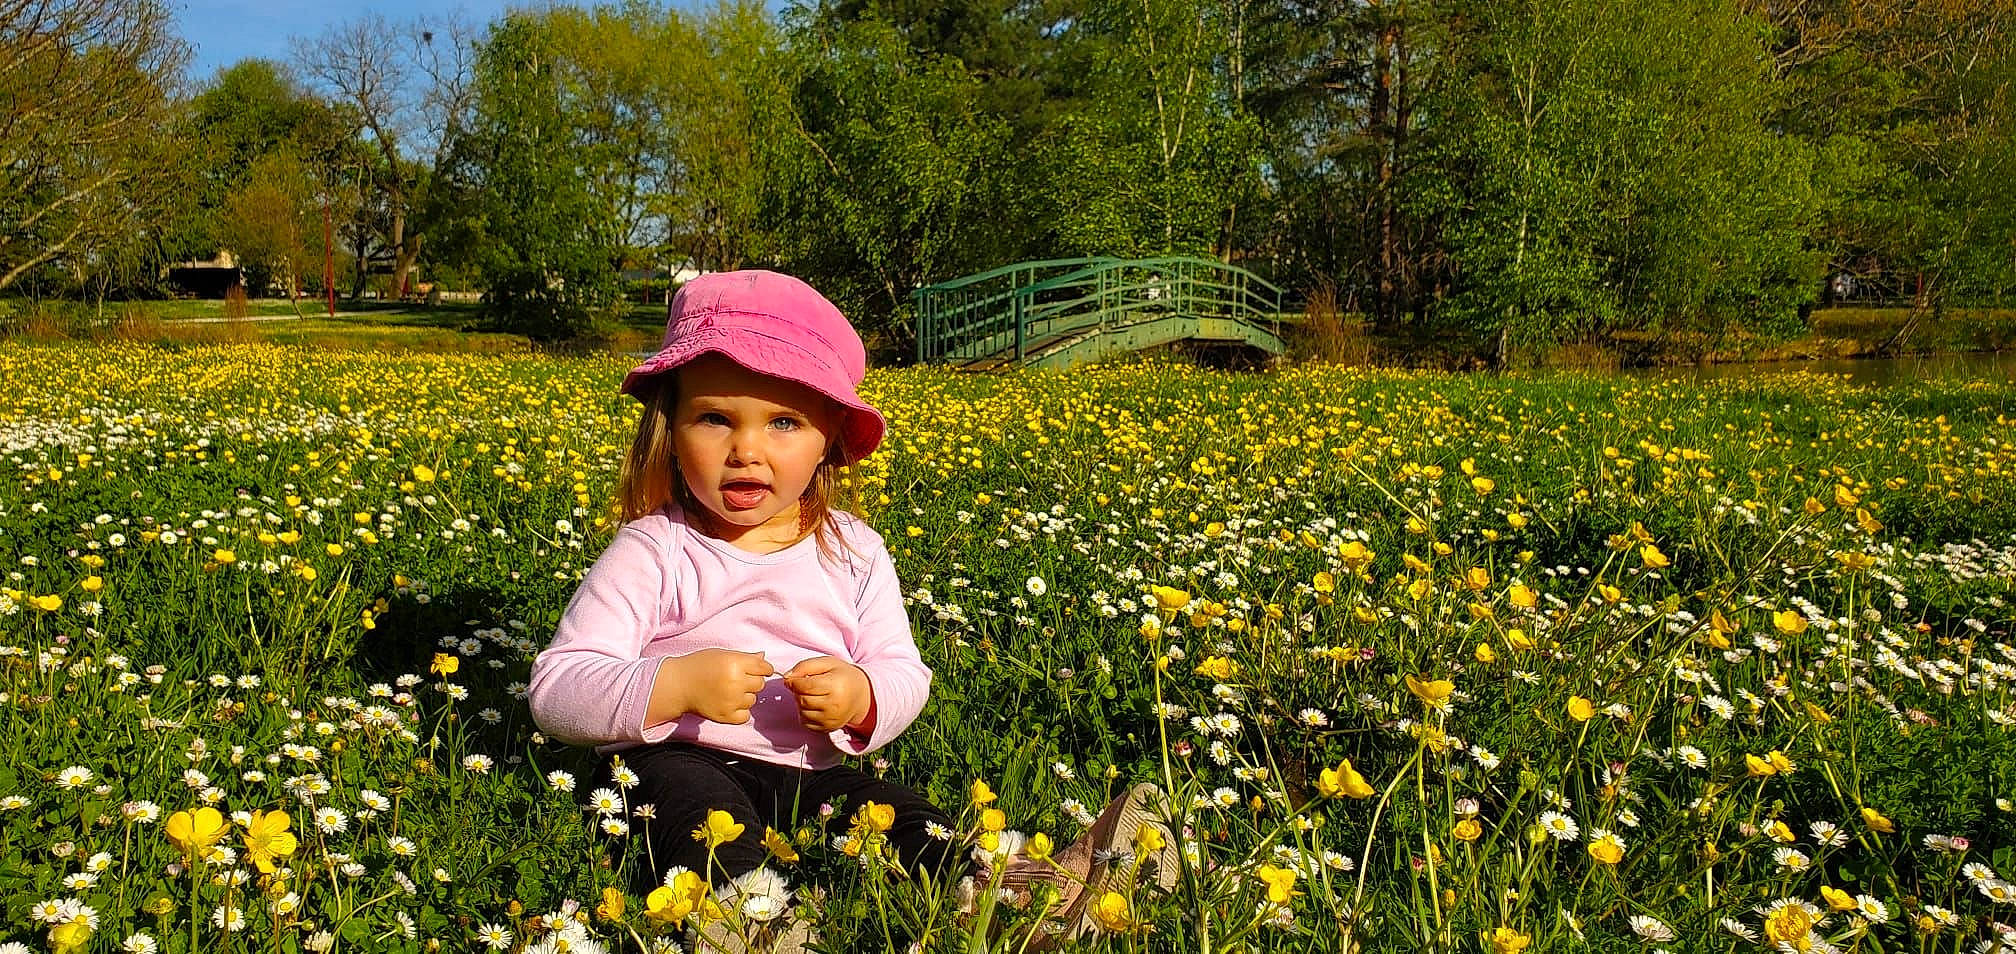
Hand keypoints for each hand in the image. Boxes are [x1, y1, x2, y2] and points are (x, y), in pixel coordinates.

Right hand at [651, 649, 773, 725]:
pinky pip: (745, 715)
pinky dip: (740, 711)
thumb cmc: (698, 666)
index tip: (758, 670)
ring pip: (752, 700)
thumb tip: (763, 658)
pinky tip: (728, 703)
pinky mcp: (726, 716)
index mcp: (735, 664)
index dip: (763, 669)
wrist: (678, 685)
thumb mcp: (721, 654)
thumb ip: (744, 657)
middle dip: (752, 681)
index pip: (764, 668)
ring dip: (745, 696)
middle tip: (736, 680)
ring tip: (728, 691)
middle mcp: (735, 683)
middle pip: (760, 684)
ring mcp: (731, 701)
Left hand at [781, 656, 872, 733]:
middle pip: (802, 700)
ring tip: (812, 695)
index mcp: (835, 686)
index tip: (794, 678)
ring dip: (801, 703)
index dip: (794, 682)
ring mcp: (831, 719)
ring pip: (802, 712)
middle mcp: (834, 706)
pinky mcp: (828, 728)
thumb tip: (787, 678)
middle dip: (798, 692)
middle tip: (805, 685)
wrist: (861, 695)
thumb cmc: (842, 676)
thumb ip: (805, 666)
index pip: (804, 686)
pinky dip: (805, 713)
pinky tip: (815, 705)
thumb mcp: (827, 663)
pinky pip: (806, 722)